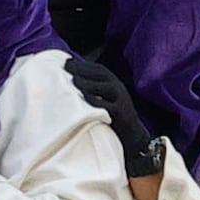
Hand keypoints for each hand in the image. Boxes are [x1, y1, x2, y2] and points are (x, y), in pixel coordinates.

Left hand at [61, 52, 171, 179]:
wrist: (133, 137)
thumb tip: (72, 82)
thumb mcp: (105, 100)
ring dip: (90, 83)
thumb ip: (93, 90)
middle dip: (84, 69)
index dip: (83, 64)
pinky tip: (86, 99)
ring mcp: (122, 100)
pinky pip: (110, 106)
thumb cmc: (113, 118)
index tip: (66, 62)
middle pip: (102, 74)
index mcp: (114, 83)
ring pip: (106, 87)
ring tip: (74, 81)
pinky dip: (98, 102)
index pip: (98, 69)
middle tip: (66, 68)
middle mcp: (119, 88)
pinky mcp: (123, 114)